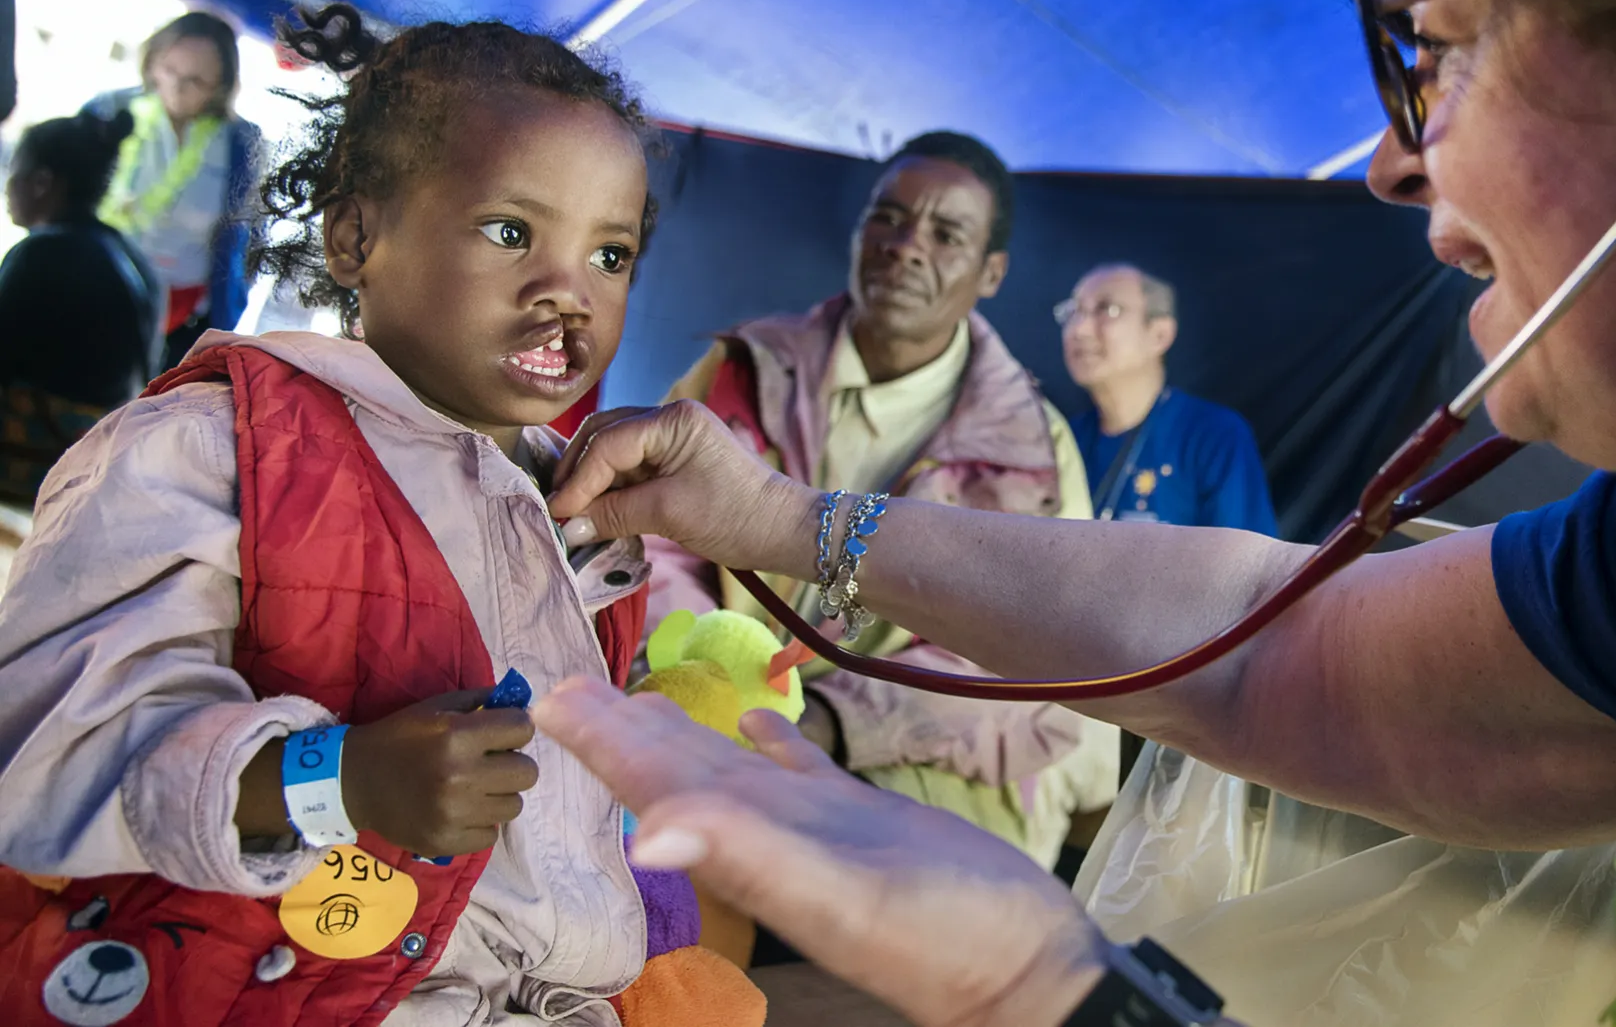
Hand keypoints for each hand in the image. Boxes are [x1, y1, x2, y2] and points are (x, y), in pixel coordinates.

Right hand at [341, 687, 539, 857]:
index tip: (501, 734)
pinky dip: (480, 823)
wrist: (352, 781)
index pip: (523, 729)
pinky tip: (459, 811)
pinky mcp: (446, 842)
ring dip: (498, 796)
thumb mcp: (437, 708)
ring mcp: (453, 814)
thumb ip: (483, 701)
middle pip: (527, 773)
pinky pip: (491, 834)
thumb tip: (526, 706)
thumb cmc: (400, 737)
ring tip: (473, 789)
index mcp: (458, 736)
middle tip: (490, 765)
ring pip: (514, 806)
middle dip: (512, 765)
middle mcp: (459, 776)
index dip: (515, 729)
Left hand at [535, 677, 1105, 1026]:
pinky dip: (774, 743)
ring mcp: (820, 828)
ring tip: (637, 696)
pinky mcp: (866, 821)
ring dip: (684, 734)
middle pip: (680, 772)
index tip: (548, 698)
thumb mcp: (844, 897)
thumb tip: (647, 832)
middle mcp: (773, 837)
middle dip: (622, 731)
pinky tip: (760, 721)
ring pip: (733, 769)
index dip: (603, 744)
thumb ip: (751, 856)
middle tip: (566, 685)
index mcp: (753, 849)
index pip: (659, 785)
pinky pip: (804, 771)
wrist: (1027, 971)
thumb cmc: (946, 941)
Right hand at [550, 401, 815, 573]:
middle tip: (559, 509)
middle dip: (578, 471)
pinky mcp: (675, 458)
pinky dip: (610, 486)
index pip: (609, 443)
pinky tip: (598, 510)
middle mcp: (670, 417)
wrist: (782, 530)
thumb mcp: (669, 514)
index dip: (579, 479)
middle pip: (604, 435)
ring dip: (591, 479)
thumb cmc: (734, 517)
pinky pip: (630, 465)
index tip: (558, 512)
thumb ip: (614, 514)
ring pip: (613, 449)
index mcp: (674, 419)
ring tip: (574, 513)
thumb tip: (569, 526)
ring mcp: (673, 436)